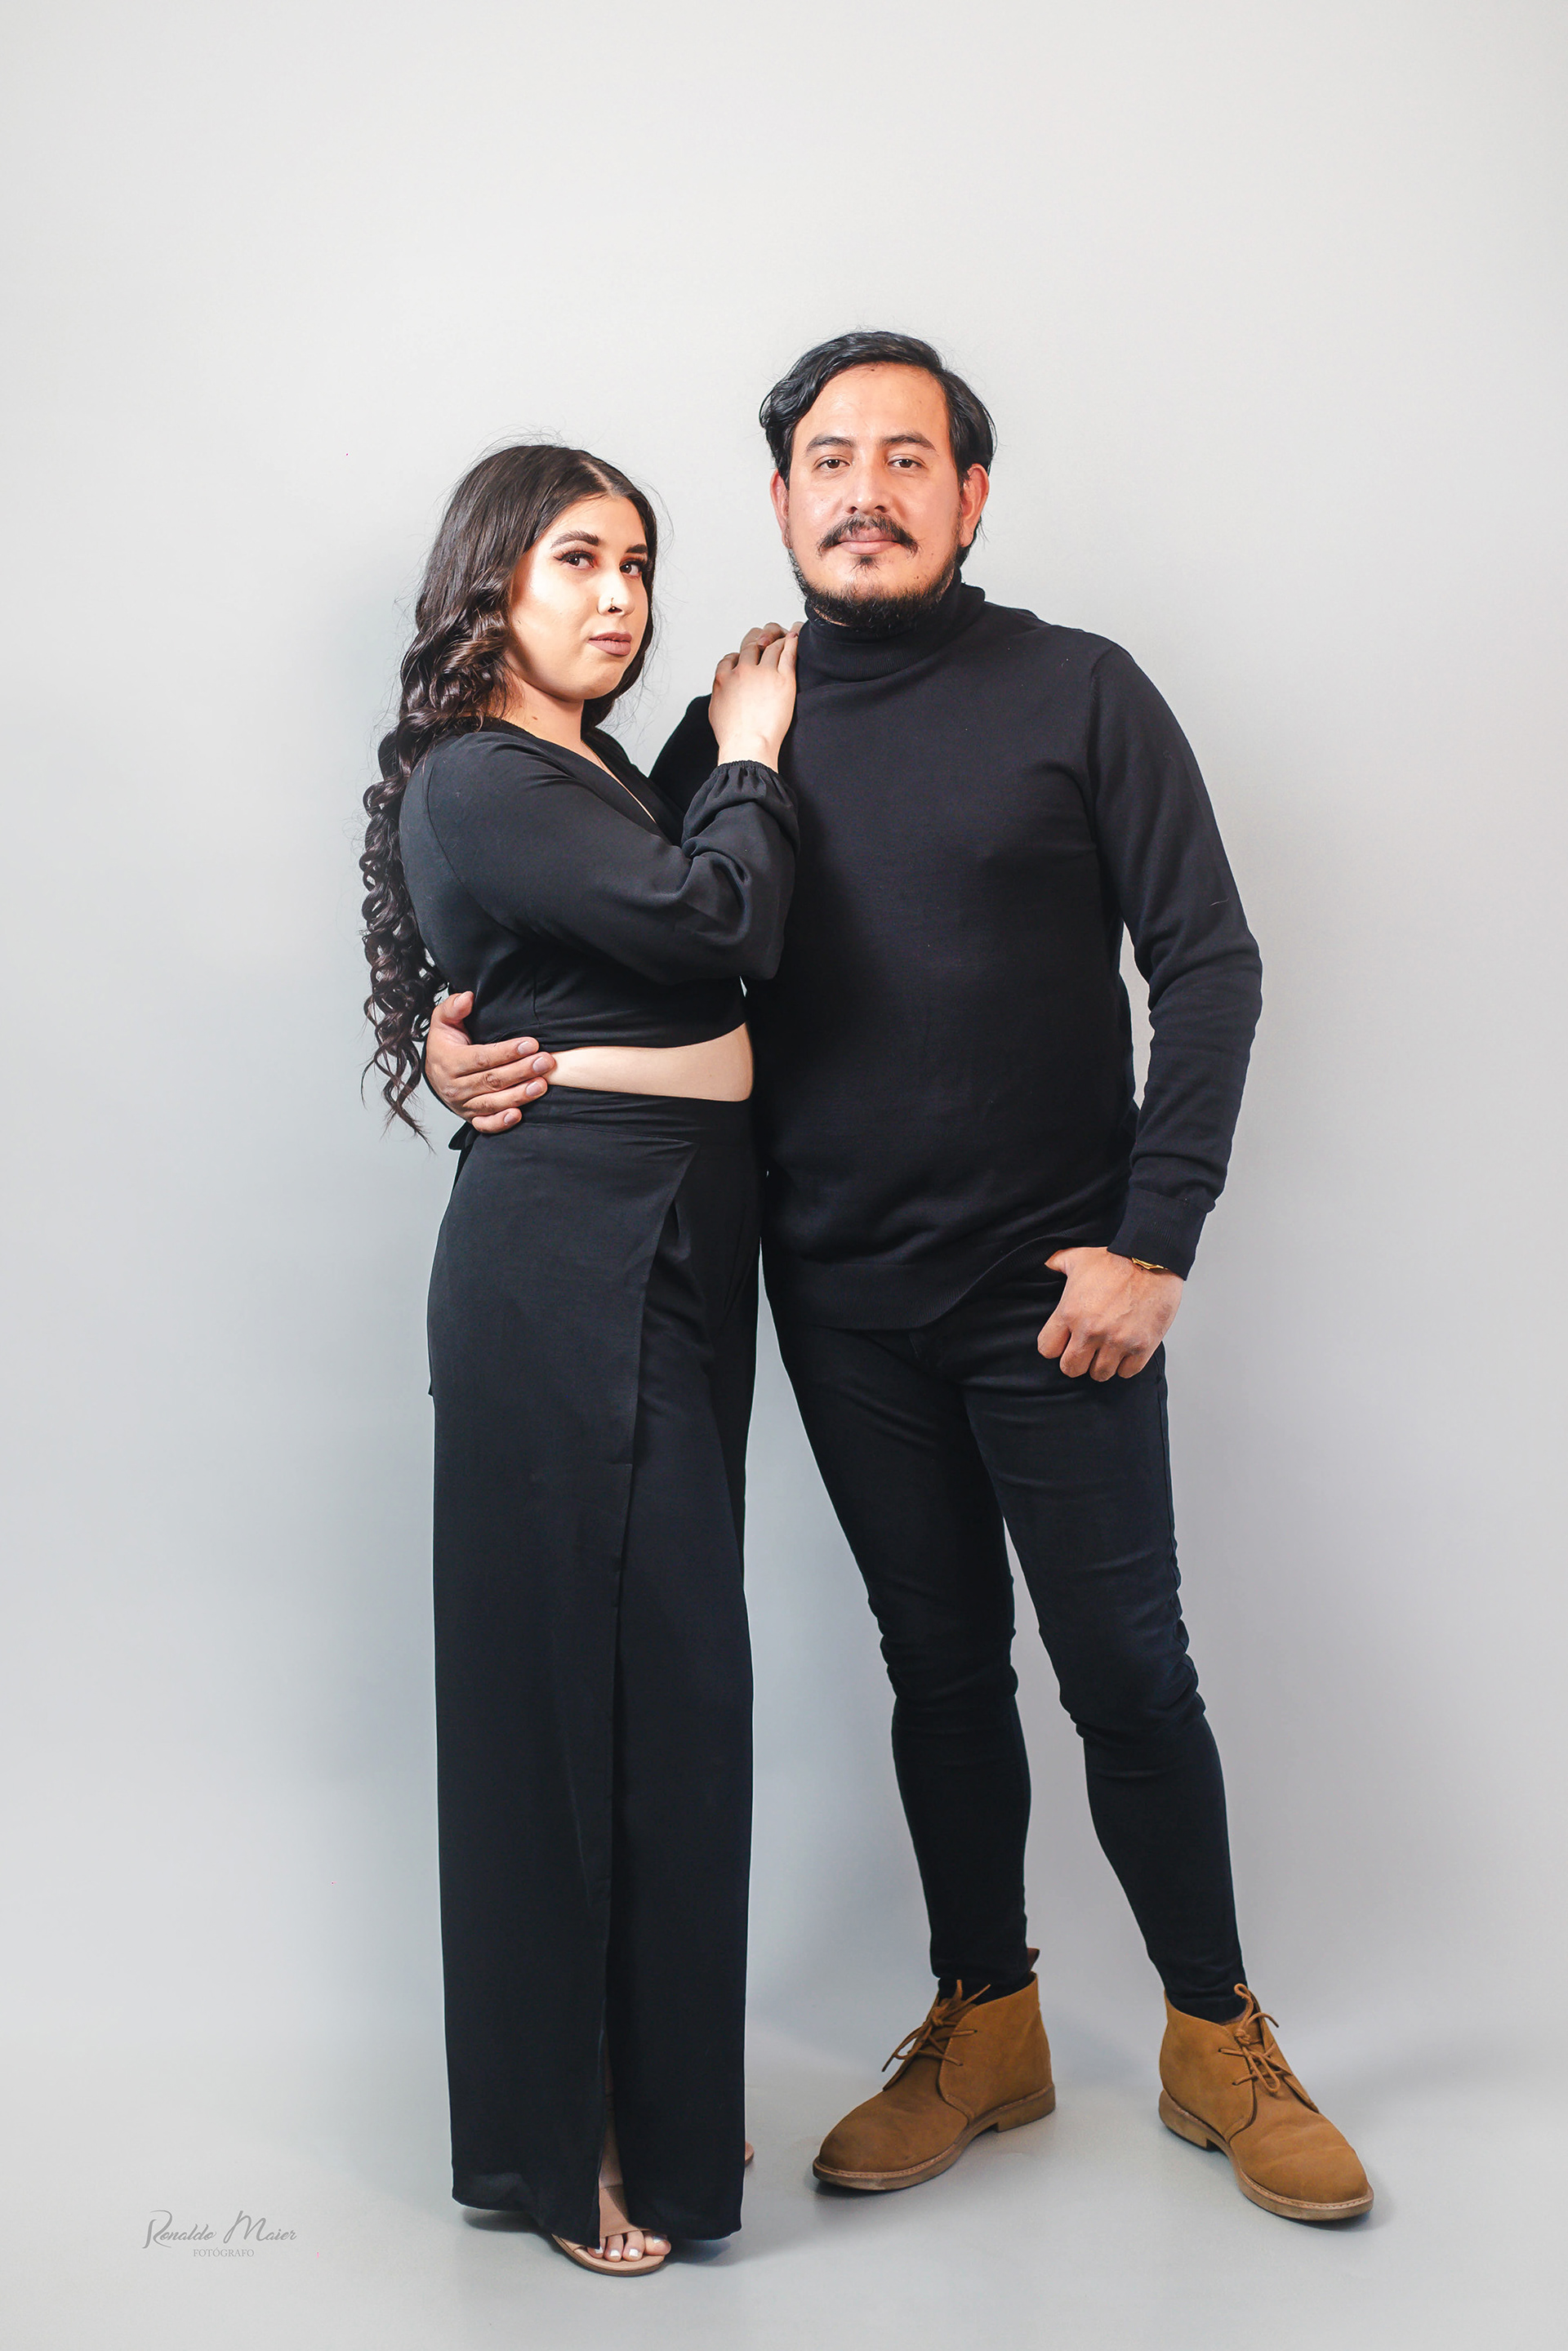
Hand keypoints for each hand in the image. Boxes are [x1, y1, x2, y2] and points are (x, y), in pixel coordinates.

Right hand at [423, 991, 554, 1132]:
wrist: (435, 1072)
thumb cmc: (445, 1043)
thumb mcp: (443, 1020)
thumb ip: (453, 1007)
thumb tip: (467, 998)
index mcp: (449, 1062)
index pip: (482, 1058)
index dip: (507, 1052)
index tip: (531, 1044)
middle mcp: (455, 1086)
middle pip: (492, 1080)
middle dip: (521, 1071)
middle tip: (545, 1062)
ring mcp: (464, 1105)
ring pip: (493, 1102)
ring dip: (519, 1095)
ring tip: (541, 1085)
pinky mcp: (472, 1118)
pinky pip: (485, 1125)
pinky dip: (501, 1123)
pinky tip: (518, 1115)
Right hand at [710, 623, 799, 767]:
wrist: (748, 747)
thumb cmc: (733, 736)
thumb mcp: (715, 711)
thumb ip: (720, 692)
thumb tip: (722, 690)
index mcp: (724, 678)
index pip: (731, 656)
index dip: (740, 656)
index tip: (748, 660)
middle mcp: (742, 670)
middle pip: (751, 644)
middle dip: (759, 640)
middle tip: (768, 641)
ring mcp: (763, 673)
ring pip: (771, 645)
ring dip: (778, 639)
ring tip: (785, 637)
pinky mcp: (783, 679)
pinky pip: (789, 652)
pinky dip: (793, 641)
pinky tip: (796, 637)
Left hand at [1037, 1247, 1183, 1380]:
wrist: (1152, 1259)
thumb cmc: (1115, 1260)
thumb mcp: (1077, 1258)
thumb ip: (1055, 1264)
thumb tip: (1044, 1266)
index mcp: (1070, 1312)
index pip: (1047, 1349)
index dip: (1054, 1347)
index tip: (1064, 1342)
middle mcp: (1091, 1331)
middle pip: (1071, 1369)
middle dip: (1076, 1361)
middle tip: (1085, 1351)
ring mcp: (1117, 1341)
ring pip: (1100, 1374)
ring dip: (1102, 1364)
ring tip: (1107, 1350)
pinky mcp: (1142, 1346)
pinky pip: (1127, 1372)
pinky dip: (1126, 1364)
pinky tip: (1125, 1350)